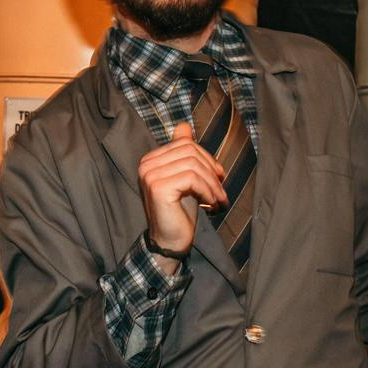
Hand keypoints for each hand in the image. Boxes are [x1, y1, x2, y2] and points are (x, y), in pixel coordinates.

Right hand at [138, 123, 225, 255]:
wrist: (171, 241)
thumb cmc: (181, 211)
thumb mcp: (186, 177)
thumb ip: (183, 152)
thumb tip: (184, 126)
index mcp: (151, 159)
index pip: (185, 143)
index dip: (207, 158)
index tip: (219, 177)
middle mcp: (146, 164)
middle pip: (190, 150)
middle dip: (211, 170)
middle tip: (221, 191)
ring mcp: (150, 175)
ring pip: (192, 164)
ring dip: (212, 183)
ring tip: (219, 200)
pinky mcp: (158, 187)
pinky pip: (191, 178)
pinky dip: (207, 190)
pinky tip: (210, 204)